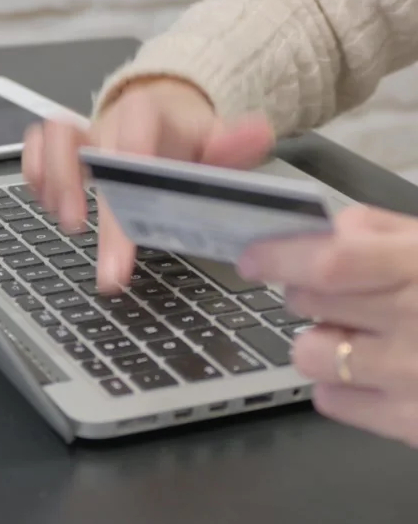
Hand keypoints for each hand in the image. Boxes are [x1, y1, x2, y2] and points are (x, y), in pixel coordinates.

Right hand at [23, 77, 272, 291]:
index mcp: (151, 114)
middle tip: (89, 237)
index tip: (129, 202)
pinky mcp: (66, 148)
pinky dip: (36, 174)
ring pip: (52, 138)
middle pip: (87, 144)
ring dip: (53, 180)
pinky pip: (36, 148)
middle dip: (81, 191)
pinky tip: (51, 206)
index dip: (128, 157)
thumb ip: (235, 143)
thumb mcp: (218, 141)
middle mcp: (112, 121)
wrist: (168, 117)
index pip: (136, 126)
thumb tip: (260, 133)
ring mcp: (86, 133)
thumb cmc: (190, 138)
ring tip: (71, 223)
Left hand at [238, 205, 417, 447]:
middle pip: (310, 305)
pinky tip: (370, 371)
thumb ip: (386, 229)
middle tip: (322, 289)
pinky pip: (334, 403)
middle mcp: (415, 323)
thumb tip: (332, 229)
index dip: (281, 256)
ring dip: (318, 340)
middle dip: (301, 291)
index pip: (331, 262)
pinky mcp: (415, 426)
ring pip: (311, 356)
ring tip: (351, 334)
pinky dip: (338, 384)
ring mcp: (414, 380)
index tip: (253, 255)